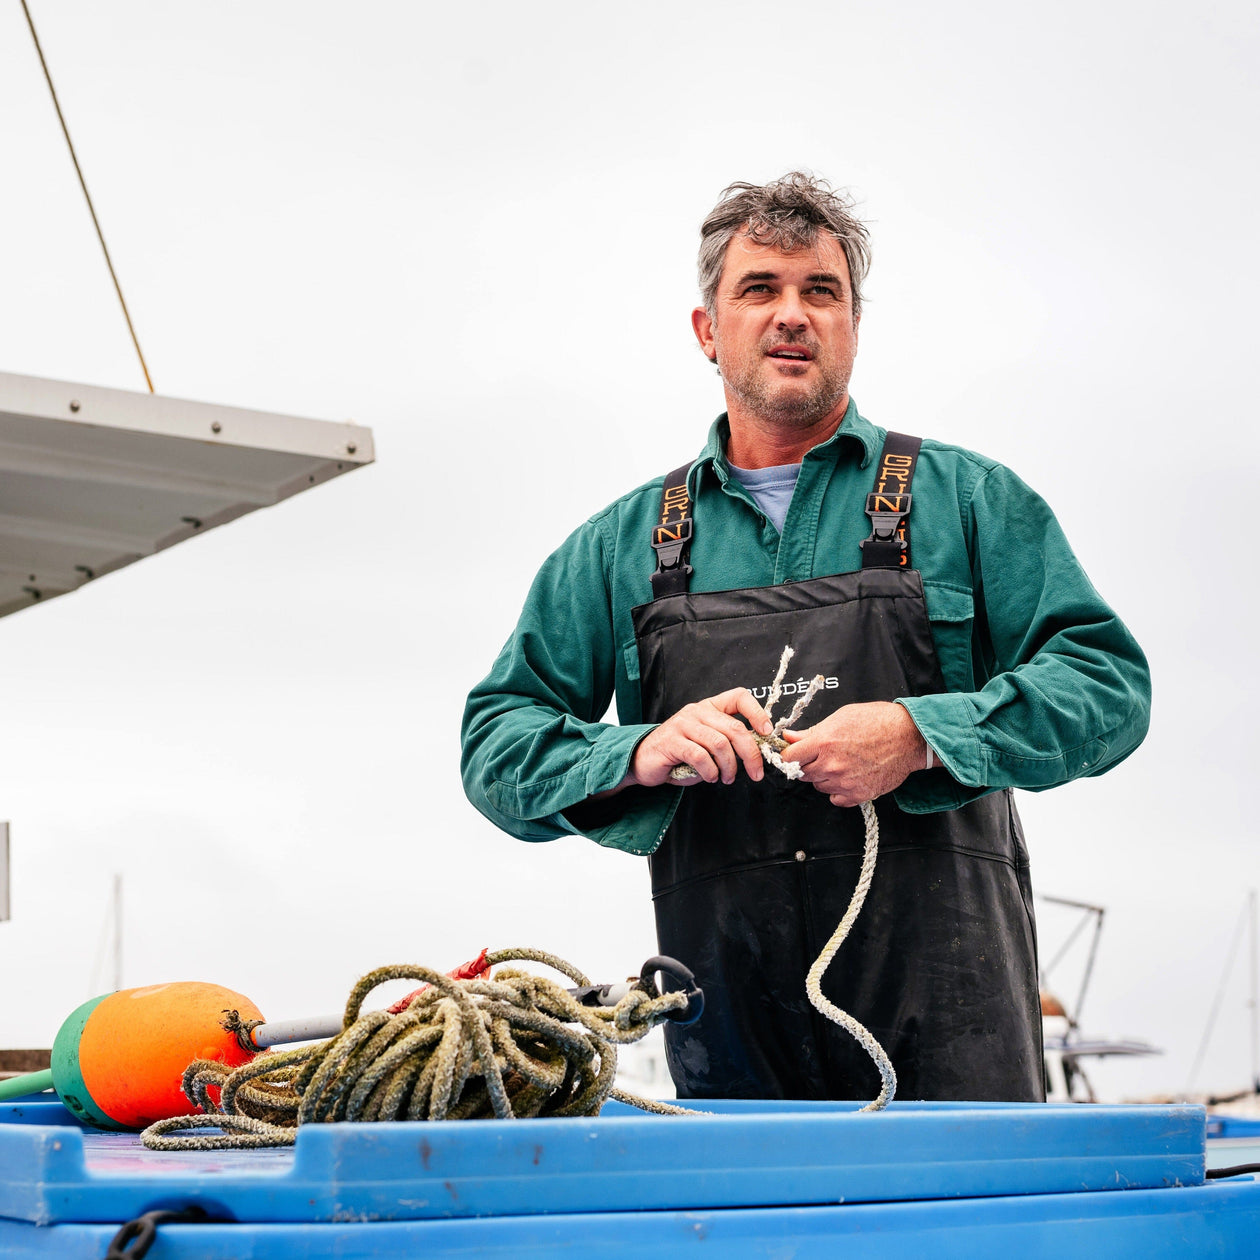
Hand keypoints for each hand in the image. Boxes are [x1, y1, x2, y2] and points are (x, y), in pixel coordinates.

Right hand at [628, 688, 773, 787]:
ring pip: (720, 744)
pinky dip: (710, 771)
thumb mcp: (708, 745)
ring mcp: (684, 723)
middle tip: (756, 773)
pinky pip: (700, 756)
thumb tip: (756, 753)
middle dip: (750, 754)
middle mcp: (698, 710)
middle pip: (734, 728)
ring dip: (729, 767)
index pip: (739, 697)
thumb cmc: (680, 755)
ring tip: (726, 778)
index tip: (767, 732)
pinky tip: (710, 777)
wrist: (643, 760)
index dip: (757, 713)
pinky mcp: (672, 740)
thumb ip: (728, 743)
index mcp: (710, 707)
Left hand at [780, 701, 925, 806]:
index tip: (795, 754)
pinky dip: (839, 791)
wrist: (909, 736)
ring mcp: (845, 782)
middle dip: (808, 765)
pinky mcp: (859, 794)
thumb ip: (812, 731)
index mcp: (824, 742)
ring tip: (842, 763)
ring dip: (825, 778)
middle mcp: (831, 765)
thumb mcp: (840, 717)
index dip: (790, 755)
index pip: (790, 757)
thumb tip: (789, 737)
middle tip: (823, 756)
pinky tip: (849, 777)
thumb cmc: (877, 721)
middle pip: (803, 774)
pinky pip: (836, 799)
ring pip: (819, 786)